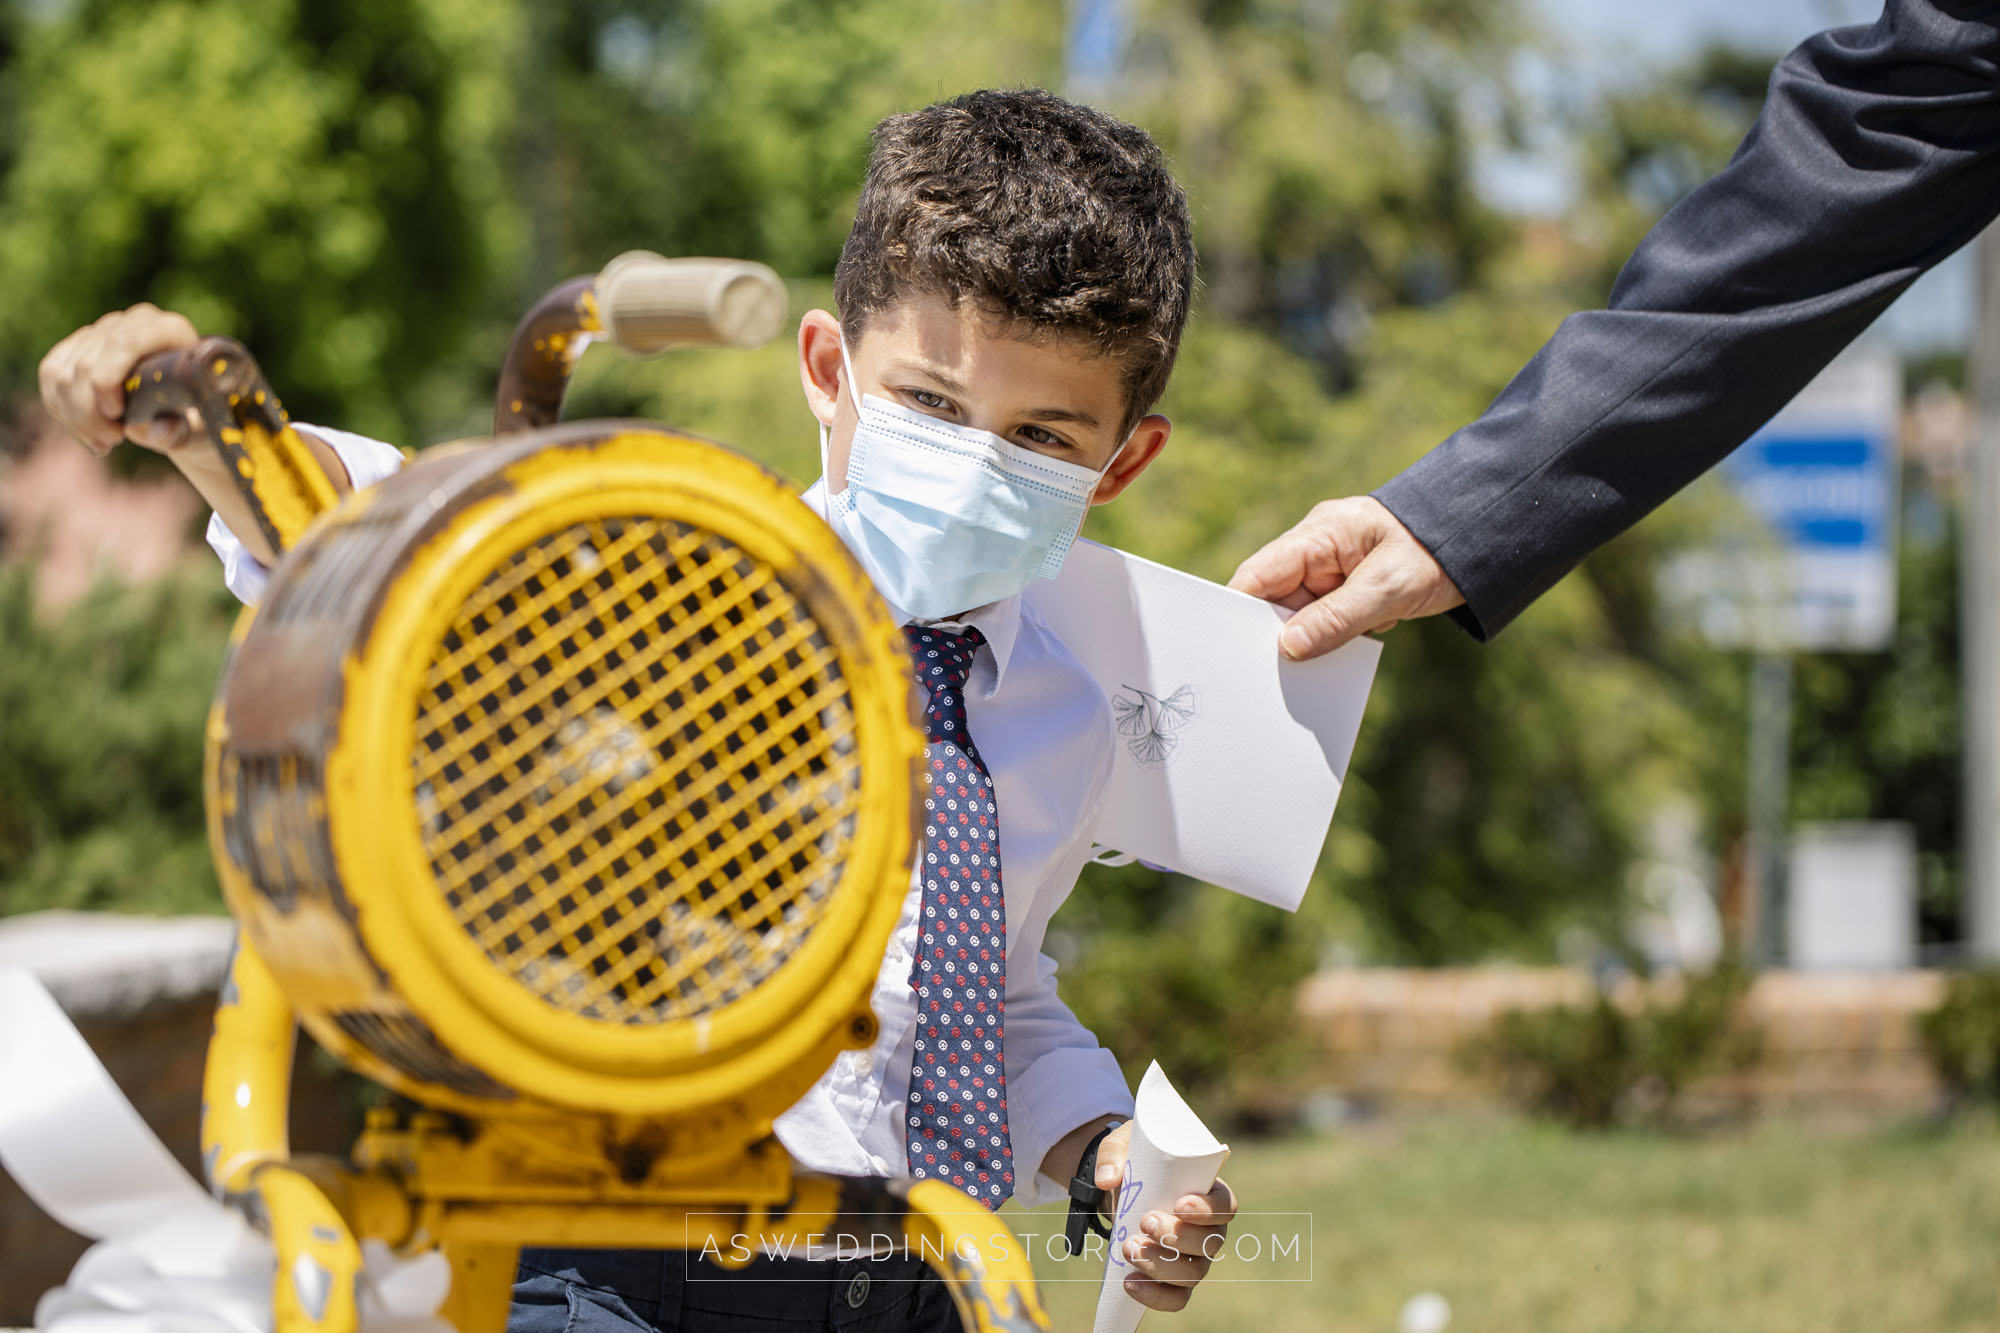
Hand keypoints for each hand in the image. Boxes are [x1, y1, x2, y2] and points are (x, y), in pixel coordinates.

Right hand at [37, 303, 201, 455]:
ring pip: (61, 373)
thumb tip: (158, 432)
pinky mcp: (78, 345)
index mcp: (171, 331)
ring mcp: (103, 331)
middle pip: (86, 364)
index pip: (124, 342)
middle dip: (90, 412)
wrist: (190, 411)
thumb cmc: (201, 420)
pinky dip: (63, 410)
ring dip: (76, 417)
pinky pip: (50, 375)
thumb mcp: (201, 431)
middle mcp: (134, 322)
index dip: (108, 380)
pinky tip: (88, 430)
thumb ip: (181, 432)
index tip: (116, 417)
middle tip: (114, 441)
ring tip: (106, 441)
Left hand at [1094, 1123, 1237, 1312]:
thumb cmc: (1135, 1162)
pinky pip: (1176, 1298)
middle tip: (1145, 1222)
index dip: (1208, 1210)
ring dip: (1161, 1266)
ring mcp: (1195, 1259)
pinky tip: (1130, 1284)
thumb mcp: (1124, 1145)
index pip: (1225, 1206)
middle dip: (1177, 1237)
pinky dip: (1156, 1296)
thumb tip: (1108, 1180)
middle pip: (1210, 1243)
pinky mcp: (1175, 1280)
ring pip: (1192, 1273)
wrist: (1120, 1190)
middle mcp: (1210, 1230)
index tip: (1180, 1204)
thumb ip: (1113, 1155)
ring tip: (1128, 1248)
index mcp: (1210, 1194)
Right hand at [1228, 495, 1465, 658]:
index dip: (1237, 609)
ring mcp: (1334, 572)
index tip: (1227, 649)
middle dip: (1274, 634)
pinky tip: (1341, 660)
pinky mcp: (1351, 590)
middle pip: (1275, 598)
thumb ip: (1337, 617)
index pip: (1259, 574)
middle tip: (1271, 675)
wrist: (1486, 540)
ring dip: (1309, 642)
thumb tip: (1288, 647)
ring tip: (1312, 672)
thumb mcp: (1389, 587)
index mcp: (1319, 535)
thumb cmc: (1438, 549)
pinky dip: (1331, 641)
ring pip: (1301, 615)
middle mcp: (1318, 551)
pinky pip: (1327, 621)